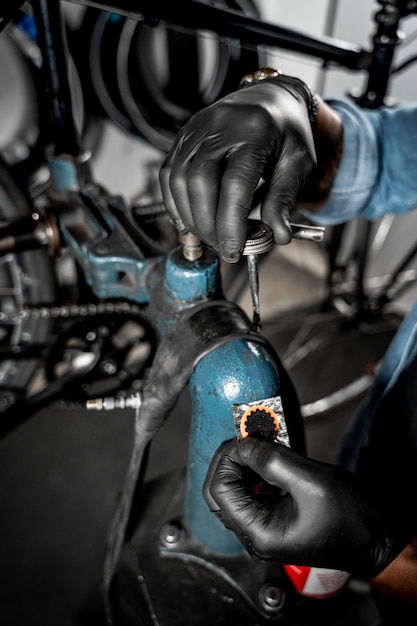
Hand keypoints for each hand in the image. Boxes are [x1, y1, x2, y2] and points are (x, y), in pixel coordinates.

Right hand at [159, 81, 315, 261]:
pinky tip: (188, 220)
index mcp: (254, 131)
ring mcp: (196, 130)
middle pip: (199, 181)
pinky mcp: (183, 138)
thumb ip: (284, 198)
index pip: (235, 183)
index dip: (230, 223)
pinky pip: (168, 174)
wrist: (268, 99)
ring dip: (189, 216)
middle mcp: (220, 126)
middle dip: (207, 223)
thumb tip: (278, 235)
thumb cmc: (285, 133)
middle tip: (221, 245)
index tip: (234, 249)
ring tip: (207, 236)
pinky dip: (174, 202)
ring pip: (179, 179)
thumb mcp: (298, 163)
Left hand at [204, 438, 408, 578]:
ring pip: (235, 491)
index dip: (227, 460)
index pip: (219, 492)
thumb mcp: (310, 480)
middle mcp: (256, 534)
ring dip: (243, 464)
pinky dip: (256, 472)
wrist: (376, 539)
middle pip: (221, 493)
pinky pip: (253, 492)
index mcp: (259, 533)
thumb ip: (272, 460)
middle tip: (247, 440)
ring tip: (260, 445)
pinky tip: (270, 458)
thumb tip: (244, 443)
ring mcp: (264, 528)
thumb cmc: (351, 519)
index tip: (244, 440)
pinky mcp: (274, 519)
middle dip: (230, 461)